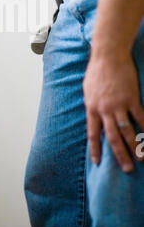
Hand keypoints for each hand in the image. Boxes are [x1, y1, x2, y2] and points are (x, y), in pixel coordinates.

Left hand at [83, 52, 143, 172]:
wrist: (108, 56)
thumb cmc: (96, 71)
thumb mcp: (88, 90)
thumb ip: (92, 106)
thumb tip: (94, 117)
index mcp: (91, 109)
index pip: (93, 134)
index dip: (95, 149)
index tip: (97, 163)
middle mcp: (104, 110)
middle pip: (112, 138)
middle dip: (120, 155)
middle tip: (127, 169)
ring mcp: (119, 105)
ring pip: (127, 131)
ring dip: (135, 147)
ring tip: (142, 158)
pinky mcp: (132, 98)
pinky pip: (140, 118)